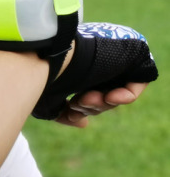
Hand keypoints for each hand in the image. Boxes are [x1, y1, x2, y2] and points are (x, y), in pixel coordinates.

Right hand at [32, 22, 157, 120]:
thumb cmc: (40, 75)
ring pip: (116, 92)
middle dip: (91, 107)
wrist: (49, 54)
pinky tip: (110, 97)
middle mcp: (95, 60)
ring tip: (84, 98)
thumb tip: (83, 123)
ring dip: (102, 103)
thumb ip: (65, 113)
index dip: (82, 108)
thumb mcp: (49, 100)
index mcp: (77, 65)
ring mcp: (112, 57)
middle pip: (103, 94)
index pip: (88, 93)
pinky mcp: (129, 55)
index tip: (70, 113)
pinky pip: (135, 84)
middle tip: (76, 104)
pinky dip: (125, 96)